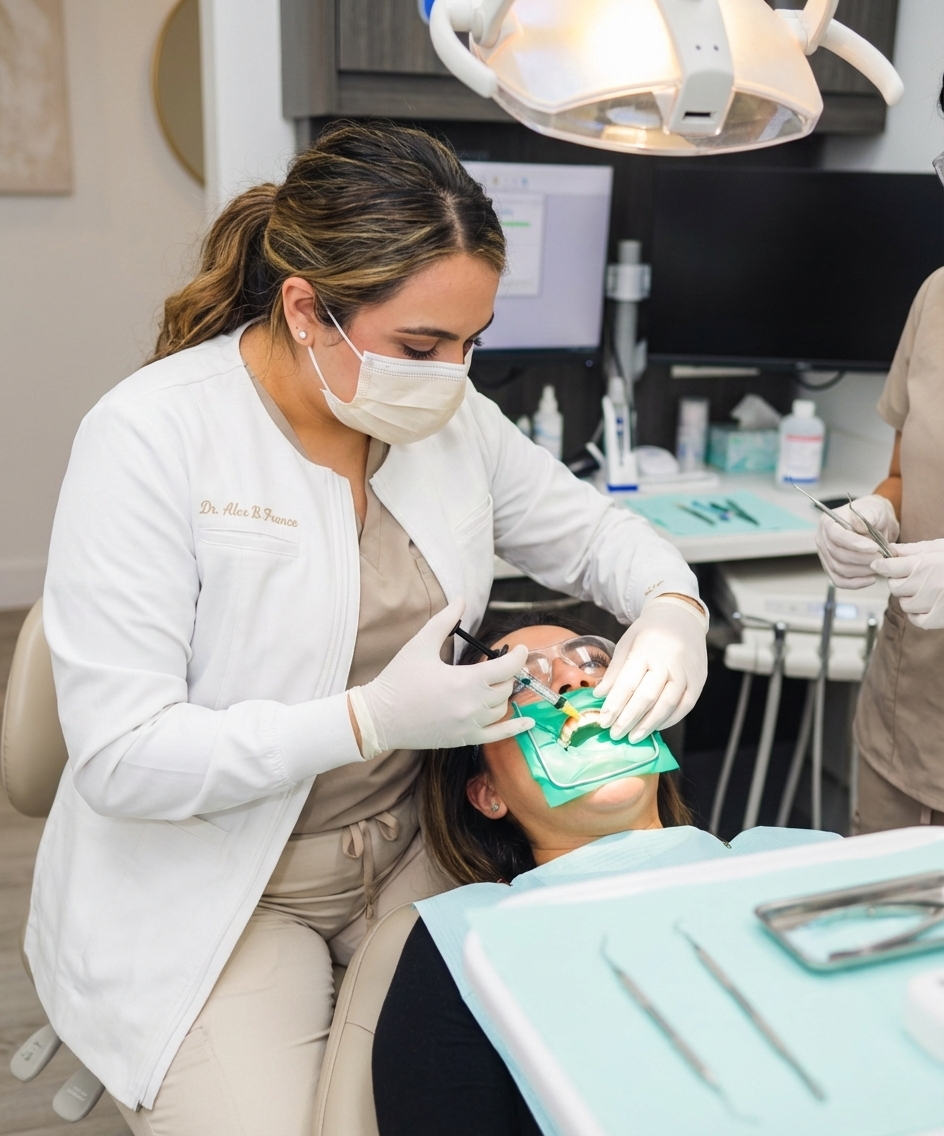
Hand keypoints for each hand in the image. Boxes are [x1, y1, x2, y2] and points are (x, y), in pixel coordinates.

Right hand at [348, 598, 532, 757]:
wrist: (378, 717)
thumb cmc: (398, 680)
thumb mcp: (420, 644)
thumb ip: (444, 620)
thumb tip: (461, 599)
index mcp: (465, 681)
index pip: (507, 667)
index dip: (518, 656)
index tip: (519, 648)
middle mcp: (472, 705)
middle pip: (506, 687)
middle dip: (506, 674)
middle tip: (497, 665)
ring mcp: (469, 725)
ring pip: (502, 709)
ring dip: (502, 695)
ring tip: (493, 684)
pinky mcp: (463, 740)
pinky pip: (497, 736)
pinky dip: (515, 728)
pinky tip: (527, 722)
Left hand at [595, 597, 707, 743]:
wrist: (681, 616)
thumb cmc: (649, 631)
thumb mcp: (626, 643)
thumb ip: (615, 671)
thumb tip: (600, 695)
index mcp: (646, 649)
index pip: (628, 682)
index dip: (615, 705)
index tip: (603, 721)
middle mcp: (668, 660)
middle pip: (647, 696)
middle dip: (629, 718)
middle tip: (615, 734)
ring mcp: (687, 671)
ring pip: (668, 704)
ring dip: (649, 724)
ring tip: (633, 737)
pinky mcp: (699, 679)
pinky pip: (686, 705)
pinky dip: (670, 719)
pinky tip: (655, 726)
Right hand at [814, 494, 898, 588]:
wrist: (876, 523)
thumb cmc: (874, 514)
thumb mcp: (874, 509)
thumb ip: (867, 516)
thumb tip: (858, 526)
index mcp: (829, 522)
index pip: (836, 535)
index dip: (854, 543)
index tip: (875, 548)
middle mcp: (822, 539)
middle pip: (837, 554)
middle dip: (862, 559)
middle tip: (883, 557)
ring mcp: (825, 555)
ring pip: (839, 569)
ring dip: (862, 571)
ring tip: (879, 565)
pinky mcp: (832, 568)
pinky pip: (839, 580)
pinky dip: (855, 583)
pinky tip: (871, 579)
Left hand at [871, 539, 943, 628]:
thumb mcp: (940, 548)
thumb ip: (914, 549)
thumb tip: (891, 549)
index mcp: (925, 564)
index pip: (890, 567)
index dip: (882, 565)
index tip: (879, 564)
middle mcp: (927, 584)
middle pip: (895, 586)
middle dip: (898, 581)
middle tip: (909, 577)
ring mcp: (933, 603)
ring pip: (904, 603)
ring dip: (908, 597)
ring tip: (923, 590)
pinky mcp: (940, 619)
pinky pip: (916, 620)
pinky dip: (917, 614)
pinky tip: (925, 605)